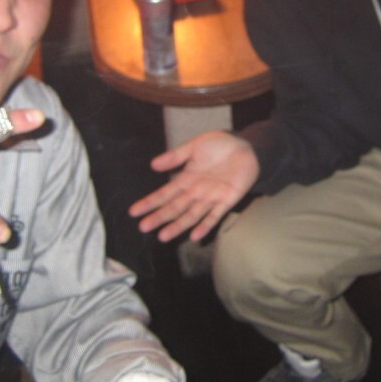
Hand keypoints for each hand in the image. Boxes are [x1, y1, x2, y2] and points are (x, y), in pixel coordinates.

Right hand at [129, 131, 259, 241]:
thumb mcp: (195, 146)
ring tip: (163, 236)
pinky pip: (215, 216)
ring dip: (177, 226)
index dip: (150, 202)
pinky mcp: (227, 200)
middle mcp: (196, 191)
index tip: (134, 211)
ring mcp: (211, 197)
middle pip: (174, 207)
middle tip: (143, 227)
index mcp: (186, 178)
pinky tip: (196, 235)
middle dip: (159, 217)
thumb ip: (176, 156)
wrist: (247, 146)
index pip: (164, 193)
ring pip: (191, 215)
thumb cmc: (220, 145)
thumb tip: (153, 165)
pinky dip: (205, 225)